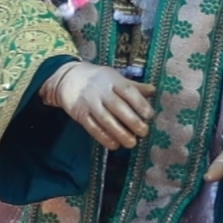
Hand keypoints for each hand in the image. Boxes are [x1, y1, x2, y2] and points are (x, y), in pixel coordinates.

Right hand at [40, 61, 155, 149]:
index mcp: (113, 80)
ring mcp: (89, 103)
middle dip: (132, 121)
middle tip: (144, 132)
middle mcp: (101, 91)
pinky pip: (92, 127)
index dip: (140, 103)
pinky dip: (103, 137)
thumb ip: (134, 86)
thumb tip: (154, 91)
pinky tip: (114, 145)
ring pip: (105, 120)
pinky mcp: (80, 114)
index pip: (128, 91)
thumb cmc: (99, 80)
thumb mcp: (116, 78)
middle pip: (118, 107)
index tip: (150, 116)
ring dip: (120, 133)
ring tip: (132, 143)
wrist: (69, 78)